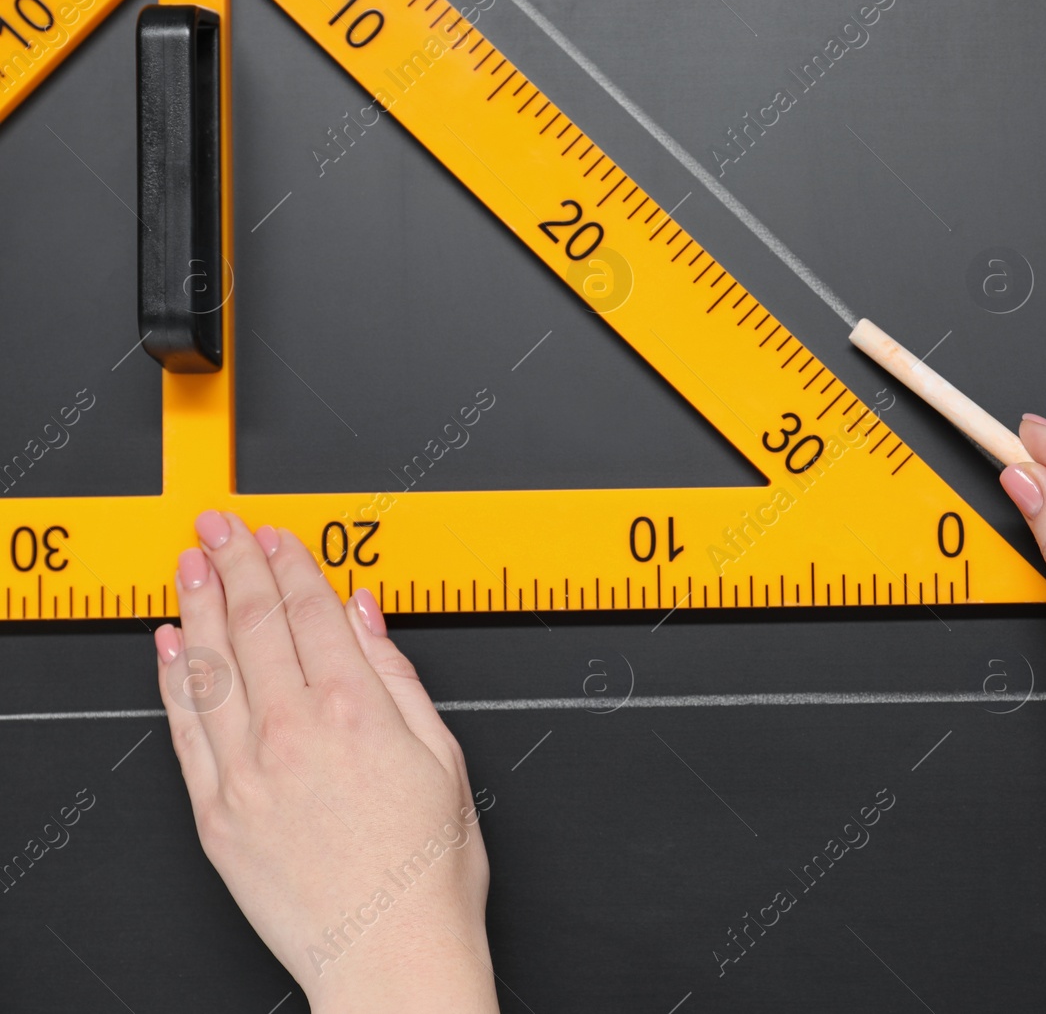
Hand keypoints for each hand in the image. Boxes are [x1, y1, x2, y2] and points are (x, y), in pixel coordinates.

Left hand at [154, 511, 497, 1013]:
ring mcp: (245, 770)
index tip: (272, 532)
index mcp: (356, 710)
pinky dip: (173, 678)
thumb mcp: (442, 755)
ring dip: (196, 603)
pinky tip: (170, 644)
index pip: (311, 612)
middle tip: (216, 524)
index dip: (288, 563)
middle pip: (253, 624)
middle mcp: (292, 730)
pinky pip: (184, 728)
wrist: (388, 954)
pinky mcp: (215, 812)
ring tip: (188, 561)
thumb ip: (396, 675)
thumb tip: (365, 615)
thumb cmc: (428, 869)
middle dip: (232, 563)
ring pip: (211, 664)